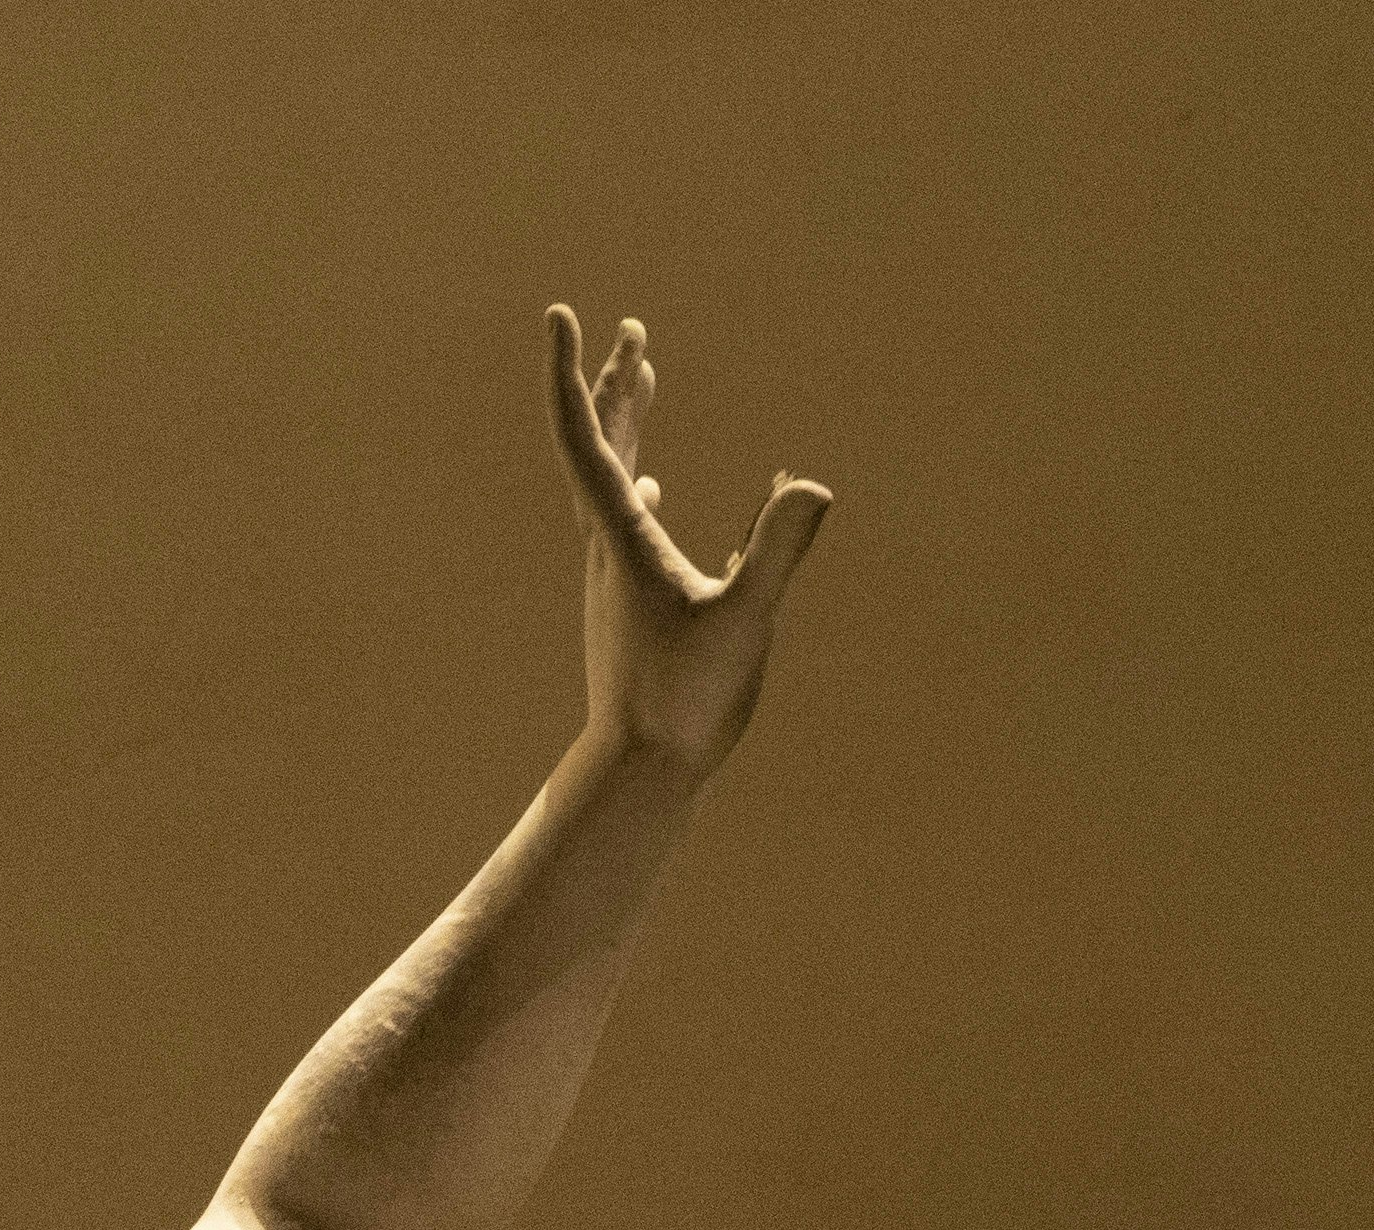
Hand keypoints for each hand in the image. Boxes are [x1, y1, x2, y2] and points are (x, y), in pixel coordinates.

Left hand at [549, 305, 827, 772]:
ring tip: (642, 377)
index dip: (574, 372)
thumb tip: (810, 485)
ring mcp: (612, 573)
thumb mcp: (744, 622)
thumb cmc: (687, 703)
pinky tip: (650, 485)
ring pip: (607, 478)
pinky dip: (632, 481)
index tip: (564, 315)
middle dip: (613, 381)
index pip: (584, 436)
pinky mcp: (626, 599)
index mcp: (622, 537)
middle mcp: (605, 546)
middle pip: (596, 443)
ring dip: (623, 422)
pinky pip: (621, 521)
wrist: (640, 770)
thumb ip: (776, 549)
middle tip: (631, 329)